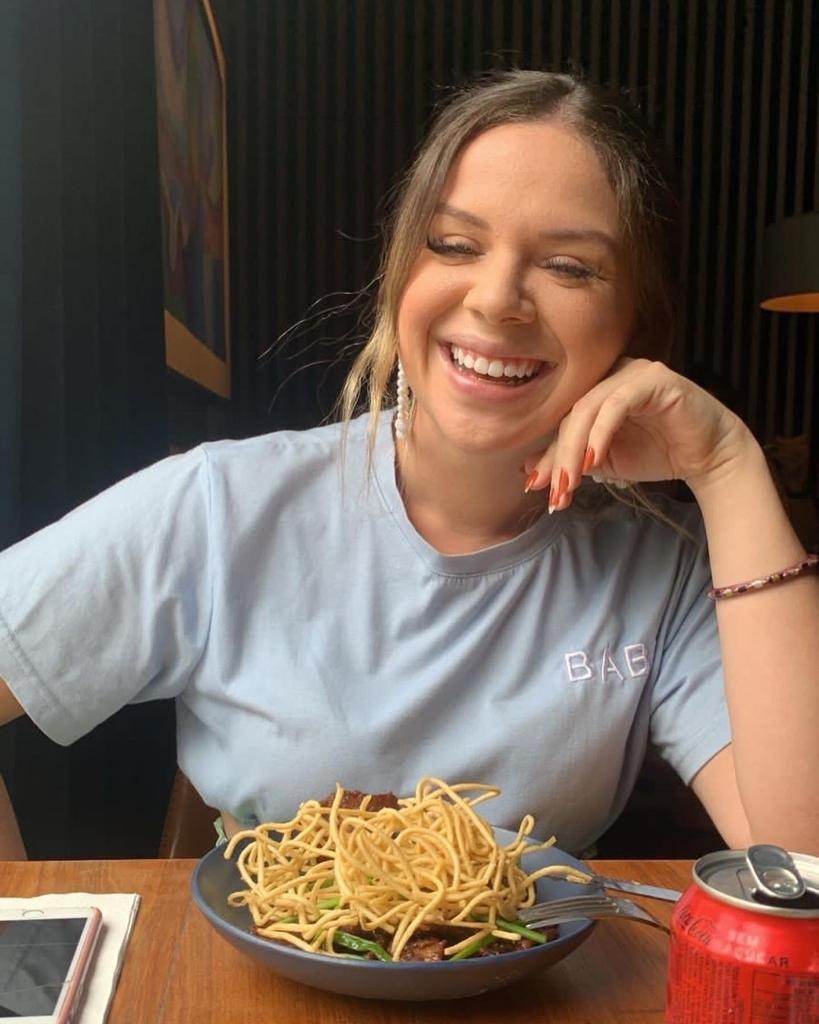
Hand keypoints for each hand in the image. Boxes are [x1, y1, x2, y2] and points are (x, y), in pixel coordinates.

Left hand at [523, 358, 753, 509]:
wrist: (709, 458)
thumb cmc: (658, 454)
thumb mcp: (604, 463)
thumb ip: (571, 461)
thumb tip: (528, 472)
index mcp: (597, 391)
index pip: (563, 422)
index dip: (547, 456)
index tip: (535, 487)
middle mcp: (612, 375)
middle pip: (571, 415)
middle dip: (559, 458)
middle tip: (555, 492)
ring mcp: (633, 372)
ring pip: (588, 409)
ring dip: (575, 450)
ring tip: (570, 483)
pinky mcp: (655, 379)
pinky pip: (617, 404)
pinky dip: (601, 433)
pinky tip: (594, 460)